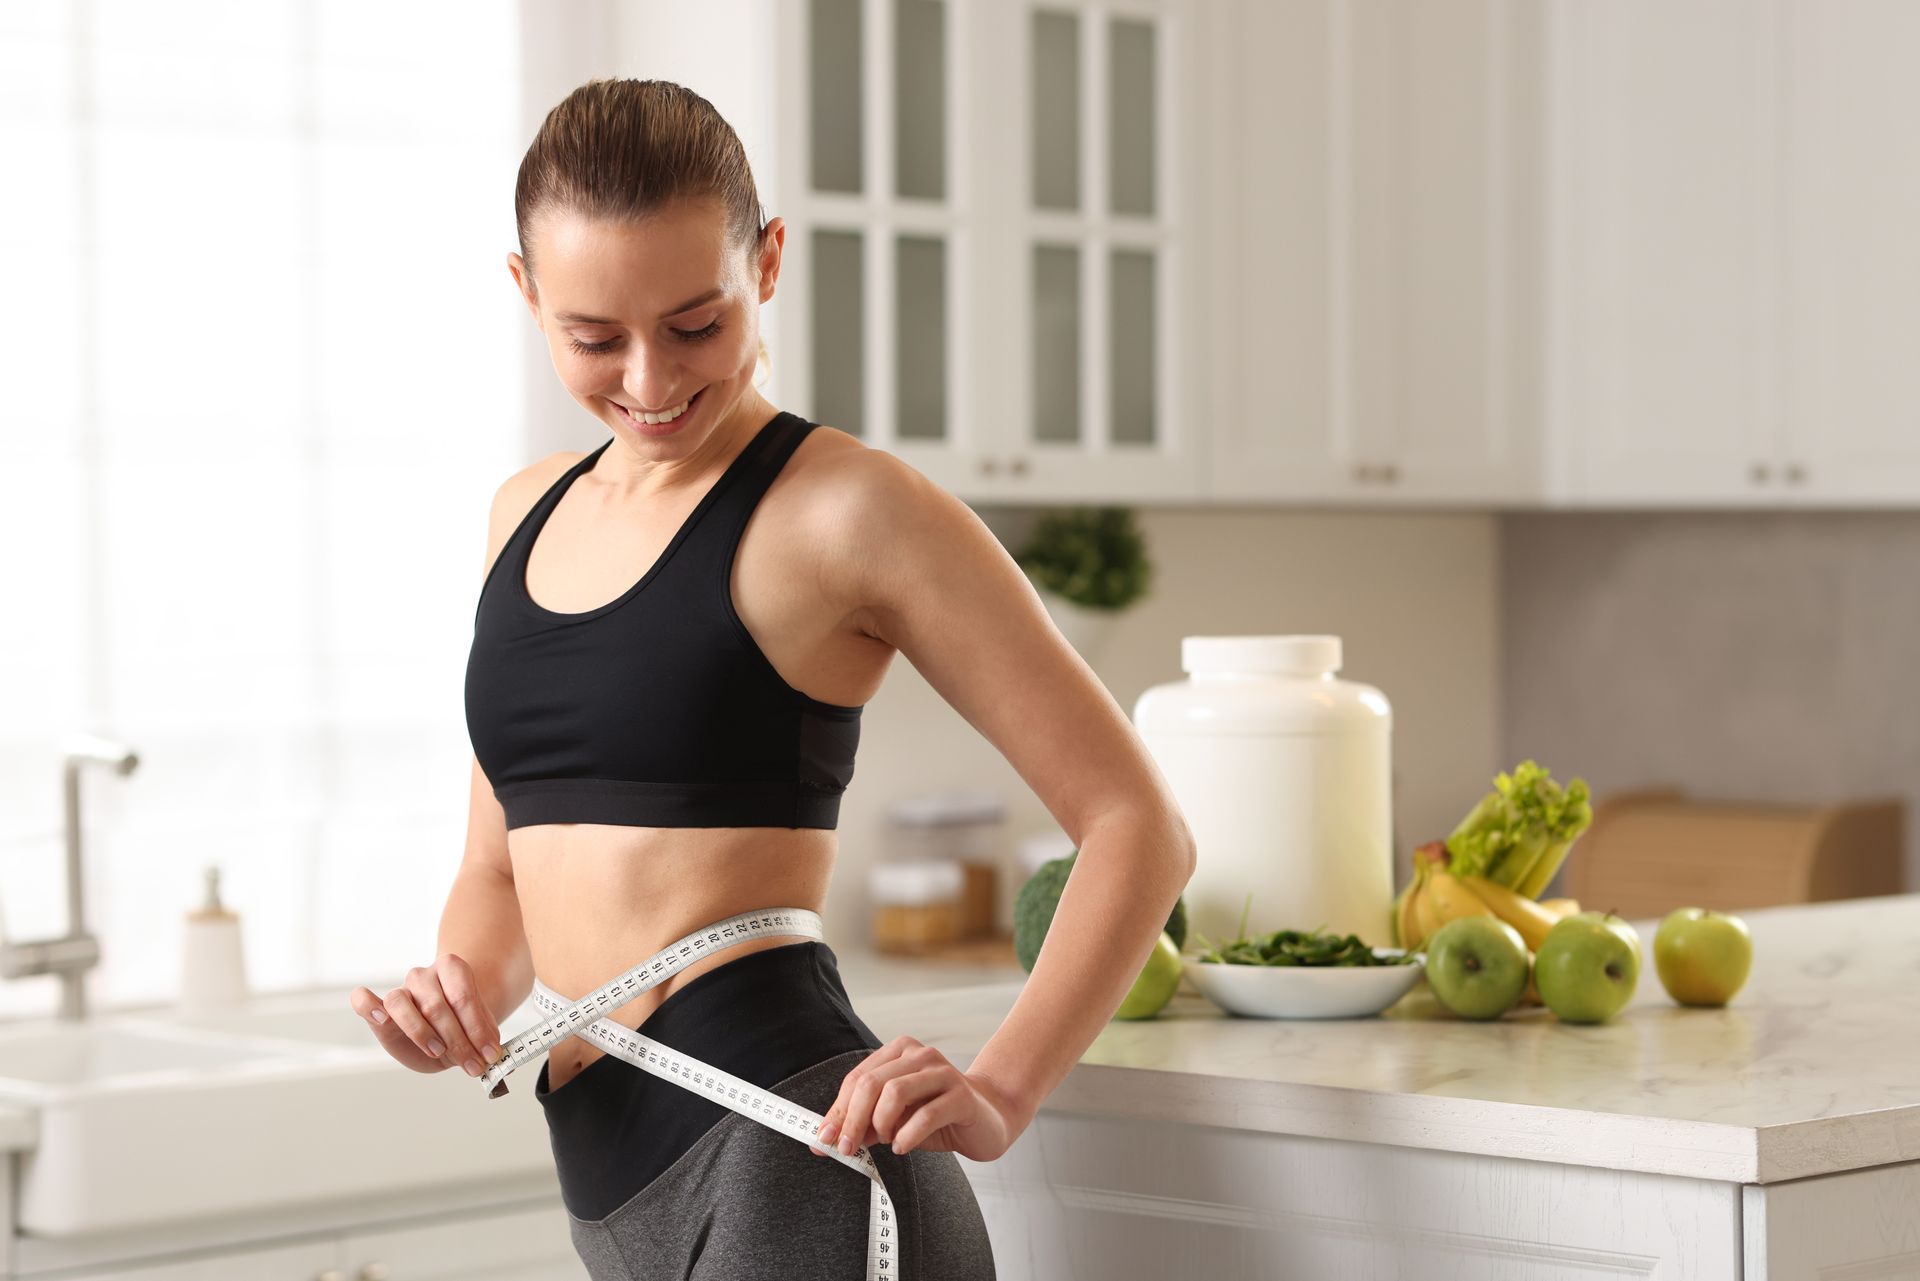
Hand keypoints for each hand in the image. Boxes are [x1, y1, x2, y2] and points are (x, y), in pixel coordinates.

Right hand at [349, 953, 502, 1078]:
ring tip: (439, 1051)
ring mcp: (401, 990)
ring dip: (421, 1033)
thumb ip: (484, 1038)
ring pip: (400, 1003)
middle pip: (436, 1005)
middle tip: (472, 1064)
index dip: (477, 1028)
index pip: (463, 996)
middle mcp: (423, 975)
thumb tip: (493, 1056)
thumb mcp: (478, 1032)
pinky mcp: (380, 1009)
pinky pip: (362, 1000)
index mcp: (453, 968)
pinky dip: (367, 1006)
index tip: (489, 1053)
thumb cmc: (462, 1026)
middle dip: (457, 1041)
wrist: (447, 1029)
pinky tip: (380, 1018)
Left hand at [807, 1036, 1029, 1163]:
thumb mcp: (895, 1120)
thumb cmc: (937, 1117)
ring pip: (895, 1092)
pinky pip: (926, 1114)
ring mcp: (943, 1072)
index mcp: (900, 1052)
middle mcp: (921, 1055)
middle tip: (846, 1149)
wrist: (988, 1119)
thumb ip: (865, 1124)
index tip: (823, 1140)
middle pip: (872, 1083)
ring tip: (886, 1141)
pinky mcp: (961, 1095)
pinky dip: (907, 1135)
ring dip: (881, 1124)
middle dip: (851, 1120)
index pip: (858, 1078)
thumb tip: (827, 1140)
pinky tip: (902, 1146)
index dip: (837, 1110)